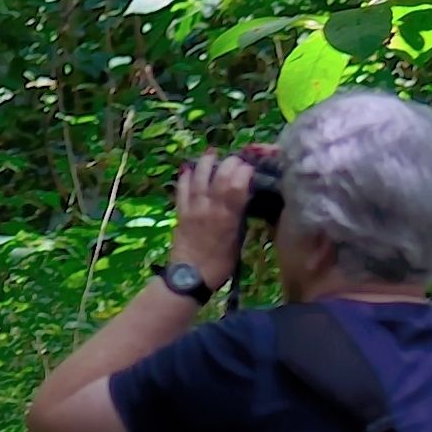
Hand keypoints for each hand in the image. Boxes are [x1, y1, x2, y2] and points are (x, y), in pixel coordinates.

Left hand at [168, 149, 260, 282]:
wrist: (190, 277)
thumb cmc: (220, 264)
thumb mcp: (238, 241)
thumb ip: (240, 217)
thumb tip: (244, 198)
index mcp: (228, 216)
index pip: (238, 184)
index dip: (245, 171)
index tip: (251, 167)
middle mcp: (210, 207)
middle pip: (220, 175)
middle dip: (230, 162)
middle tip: (236, 159)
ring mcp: (193, 207)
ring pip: (199, 177)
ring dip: (206, 163)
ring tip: (213, 154)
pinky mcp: (180, 212)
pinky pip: (181, 189)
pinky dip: (185, 176)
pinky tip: (188, 168)